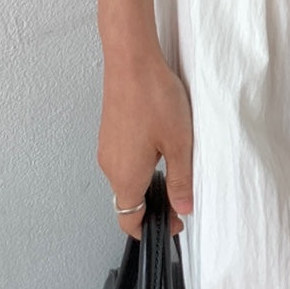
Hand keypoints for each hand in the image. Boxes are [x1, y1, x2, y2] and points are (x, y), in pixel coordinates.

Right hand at [97, 47, 194, 240]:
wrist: (131, 60)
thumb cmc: (154, 98)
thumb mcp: (179, 144)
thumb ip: (180, 180)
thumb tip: (183, 207)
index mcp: (126, 177)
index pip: (130, 221)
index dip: (152, 228)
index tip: (173, 224)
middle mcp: (110, 167)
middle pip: (128, 201)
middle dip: (152, 206)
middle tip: (180, 198)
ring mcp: (106, 148)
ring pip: (125, 179)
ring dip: (146, 184)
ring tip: (174, 169)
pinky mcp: (109, 132)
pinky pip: (122, 160)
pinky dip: (139, 165)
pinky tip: (159, 147)